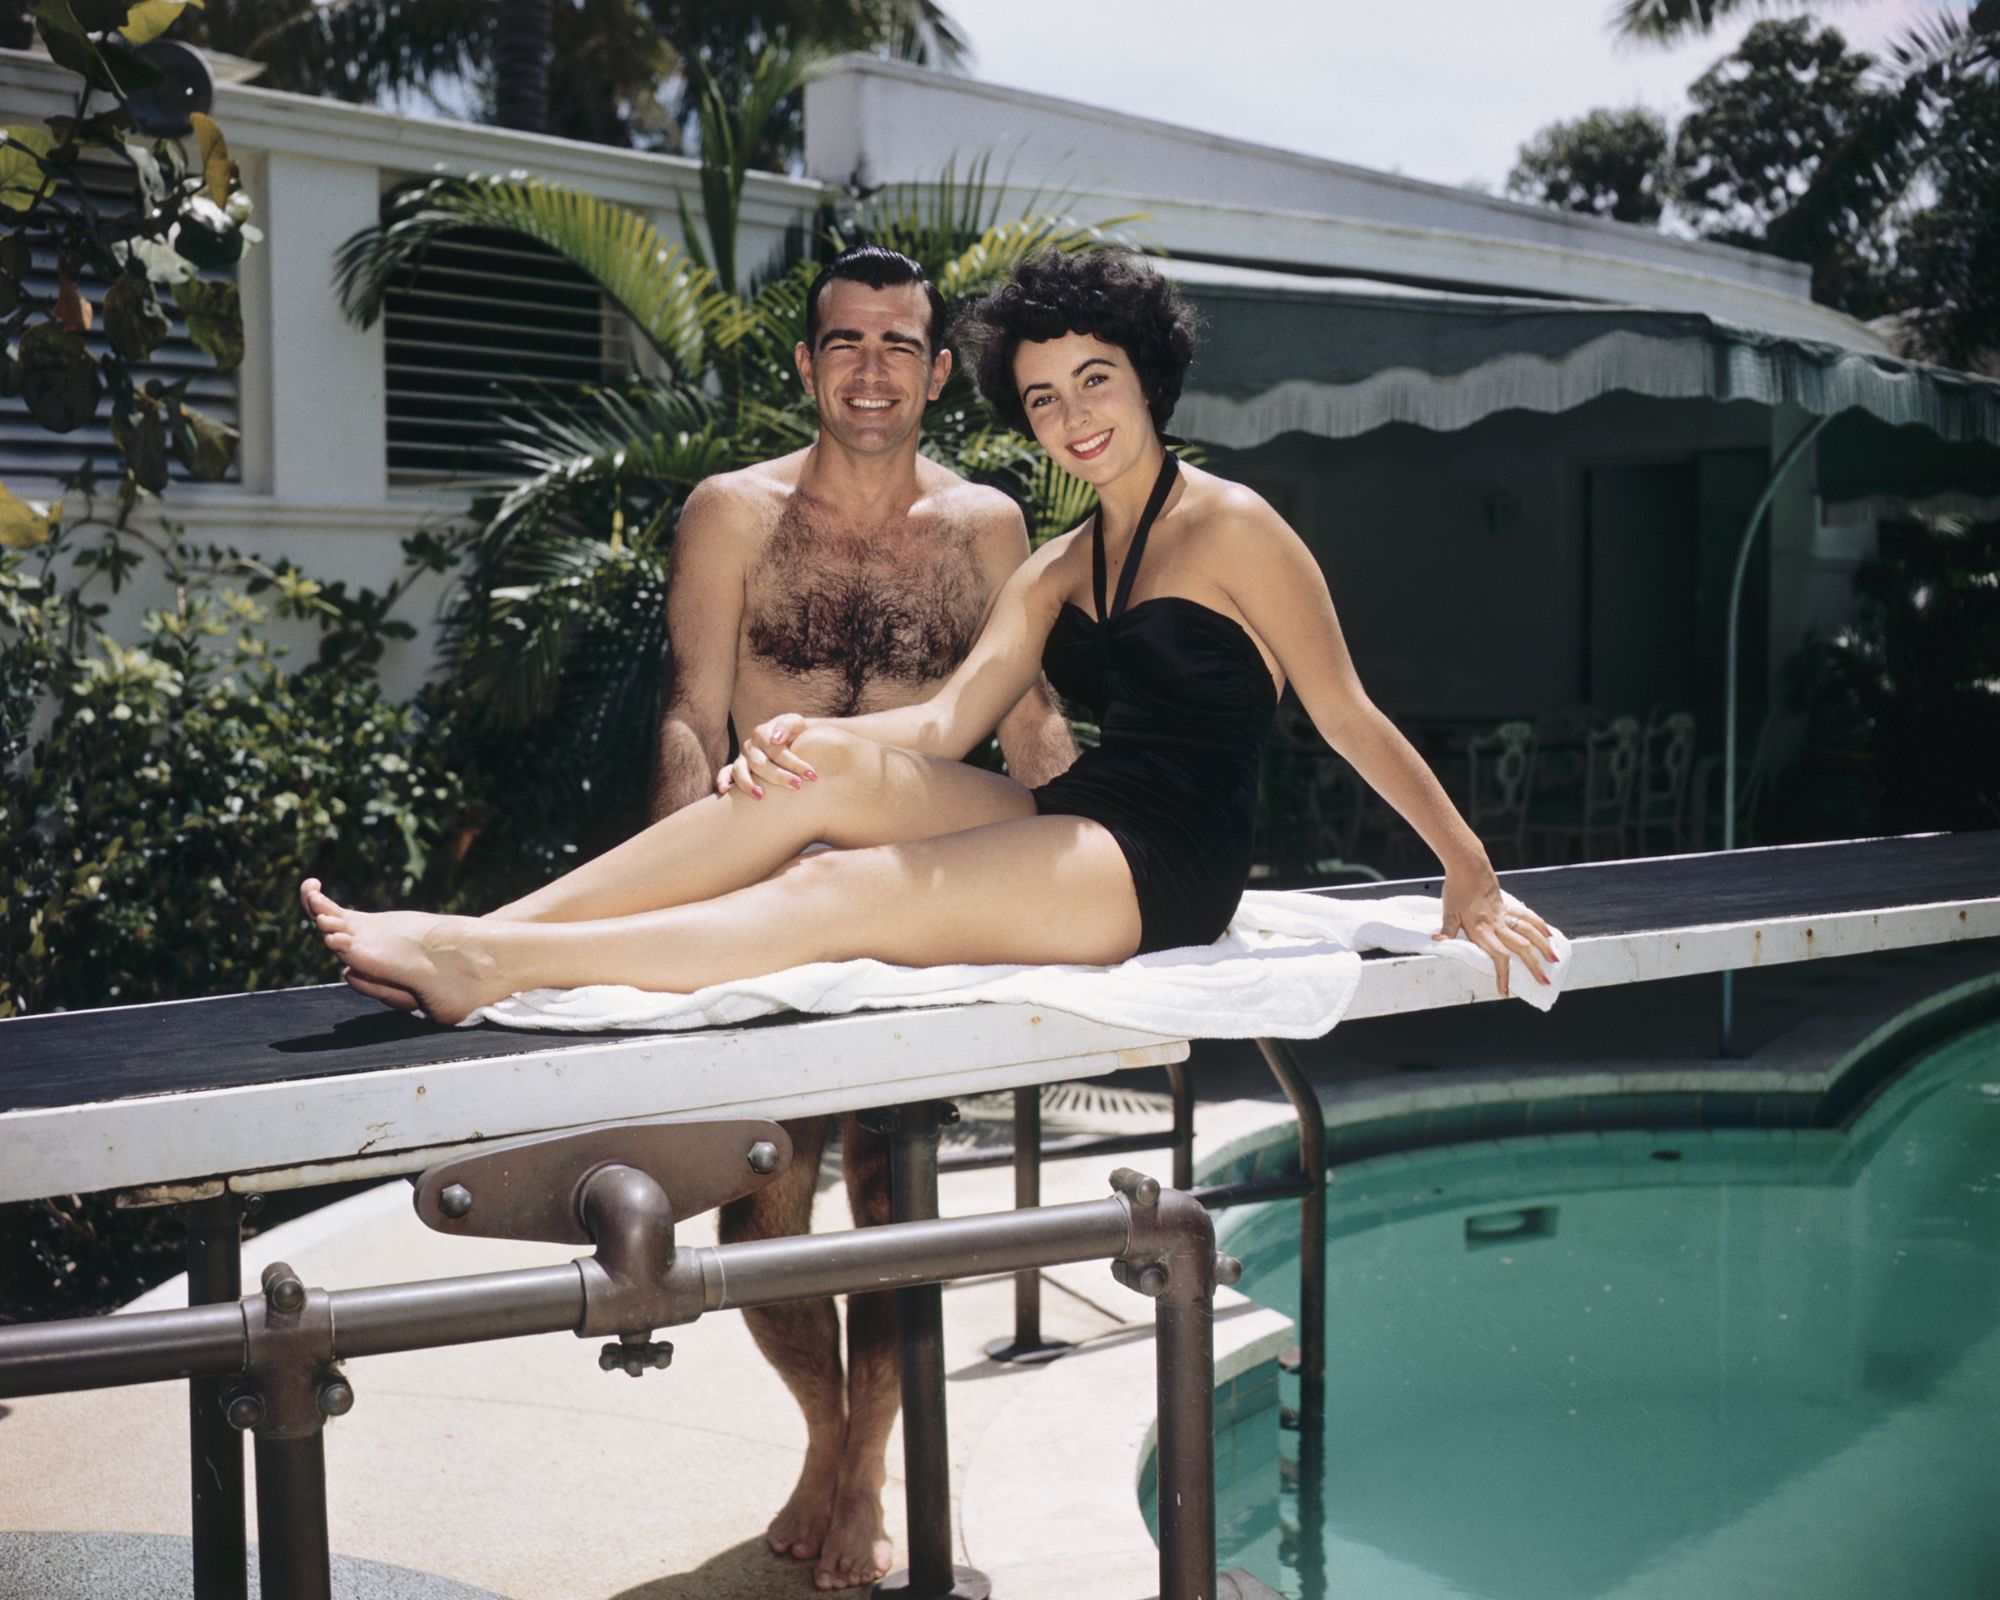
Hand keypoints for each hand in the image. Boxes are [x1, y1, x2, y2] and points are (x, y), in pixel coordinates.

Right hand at [716, 712, 815, 798]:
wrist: (790, 738)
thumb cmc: (795, 732)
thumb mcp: (796, 722)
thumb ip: (787, 725)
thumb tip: (775, 740)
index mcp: (762, 733)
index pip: (777, 750)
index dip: (795, 763)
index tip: (812, 775)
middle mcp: (750, 746)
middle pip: (760, 763)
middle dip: (779, 776)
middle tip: (798, 786)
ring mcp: (742, 757)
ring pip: (740, 770)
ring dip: (748, 784)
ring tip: (761, 796)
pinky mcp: (737, 768)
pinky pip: (725, 773)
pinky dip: (722, 780)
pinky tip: (724, 790)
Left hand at [1433, 864, 1558, 995]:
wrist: (1469, 865)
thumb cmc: (1456, 889)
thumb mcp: (1448, 912)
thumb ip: (1447, 930)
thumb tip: (1437, 942)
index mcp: (1482, 930)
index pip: (1498, 956)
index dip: (1503, 974)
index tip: (1506, 991)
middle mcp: (1497, 924)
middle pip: (1521, 947)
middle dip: (1533, 966)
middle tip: (1544, 982)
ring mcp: (1505, 915)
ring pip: (1530, 932)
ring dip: (1544, 947)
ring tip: (1555, 960)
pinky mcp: (1508, 905)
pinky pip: (1528, 917)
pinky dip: (1540, 926)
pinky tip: (1550, 934)